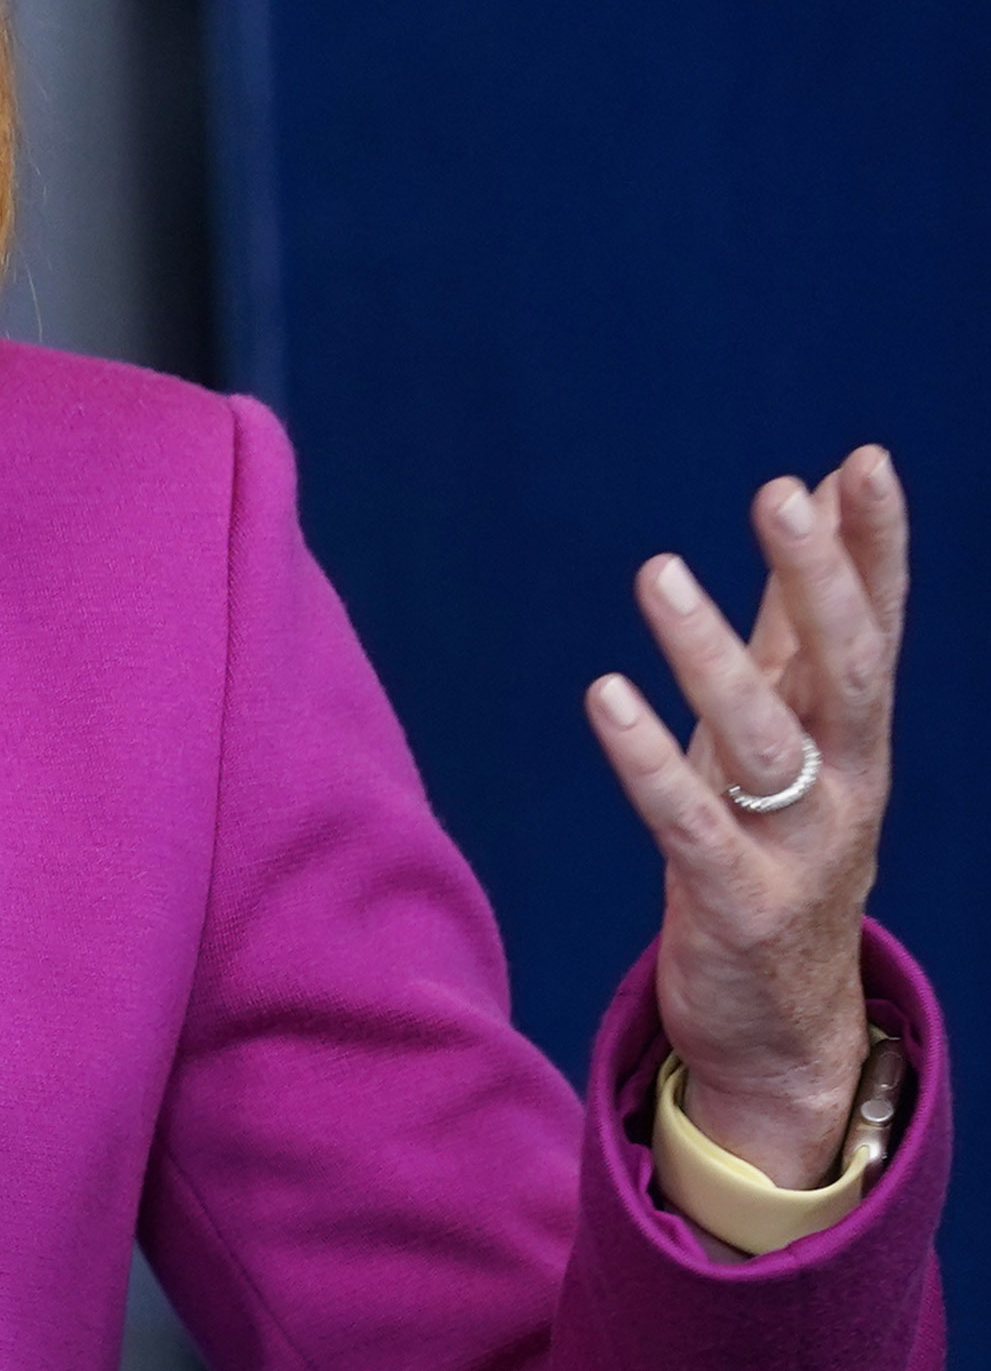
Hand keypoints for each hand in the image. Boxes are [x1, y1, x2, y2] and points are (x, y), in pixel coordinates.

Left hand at [585, 449, 906, 1188]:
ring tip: (658, 572)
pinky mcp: (738, 903)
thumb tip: (827, 490)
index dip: (877, 545)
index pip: (878, 624)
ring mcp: (799, 848)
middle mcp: (848, 783)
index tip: (865, 459)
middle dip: (821, 581)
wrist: (787, 1025)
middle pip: (848, 670)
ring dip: (713, 656)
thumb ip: (805, 616)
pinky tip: (605, 695)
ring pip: (767, 741)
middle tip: (782, 493)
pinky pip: (692, 822)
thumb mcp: (798, 724)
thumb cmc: (779, 841)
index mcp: (858, 735)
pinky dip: (649, 759)